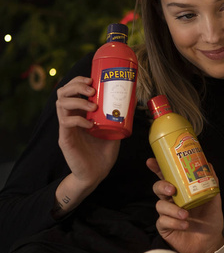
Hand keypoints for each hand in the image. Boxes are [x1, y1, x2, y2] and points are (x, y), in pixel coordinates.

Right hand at [56, 76, 119, 190]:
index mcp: (80, 112)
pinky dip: (78, 119)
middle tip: (91, 89)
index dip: (79, 81)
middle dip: (76, 86)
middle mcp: (70, 117)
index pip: (72, 90)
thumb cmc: (103, 152)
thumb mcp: (114, 130)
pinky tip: (90, 124)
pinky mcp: (65, 139)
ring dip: (78, 101)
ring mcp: (66, 128)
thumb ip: (118, 117)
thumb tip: (132, 101)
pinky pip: (66, 123)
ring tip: (93, 105)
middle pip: (62, 92)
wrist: (96, 174)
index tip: (92, 79)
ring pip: (61, 104)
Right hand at [148, 159, 223, 252]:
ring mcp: (167, 214)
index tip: (151, 162)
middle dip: (162, 187)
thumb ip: (211, 183)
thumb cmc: (210, 219)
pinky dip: (174, 222)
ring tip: (185, 214)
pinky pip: (163, 221)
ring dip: (172, 209)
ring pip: (160, 205)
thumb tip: (208, 165)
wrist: (211, 242)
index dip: (157, 168)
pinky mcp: (165, 228)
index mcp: (181, 191)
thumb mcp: (213, 199)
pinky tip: (185, 225)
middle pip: (158, 188)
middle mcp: (171, 200)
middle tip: (171, 190)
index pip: (167, 177)